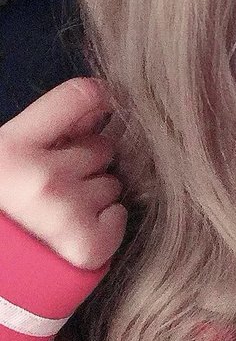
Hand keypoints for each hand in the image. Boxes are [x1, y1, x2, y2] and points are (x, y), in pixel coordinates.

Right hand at [0, 77, 127, 271]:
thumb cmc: (3, 212)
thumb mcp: (8, 159)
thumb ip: (49, 129)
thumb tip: (101, 102)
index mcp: (12, 148)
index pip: (80, 95)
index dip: (98, 99)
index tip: (103, 108)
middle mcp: (41, 176)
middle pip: (102, 146)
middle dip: (87, 163)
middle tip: (57, 186)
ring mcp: (67, 211)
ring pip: (113, 183)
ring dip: (95, 195)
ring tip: (61, 214)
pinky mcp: (87, 245)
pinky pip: (119, 216)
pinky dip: (106, 225)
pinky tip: (76, 232)